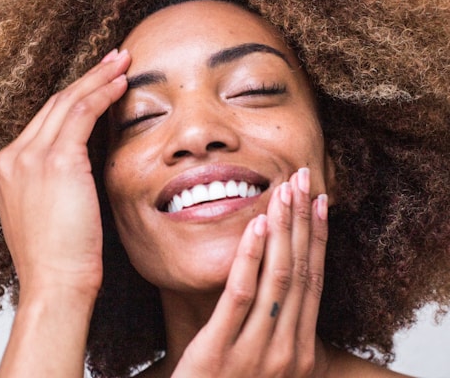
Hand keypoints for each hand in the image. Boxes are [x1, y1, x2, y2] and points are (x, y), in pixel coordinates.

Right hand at [0, 49, 130, 299]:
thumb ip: (55, 184)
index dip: (74, 100)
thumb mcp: (49, 213)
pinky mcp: (55, 162)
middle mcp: (13, 158)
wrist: (55, 284)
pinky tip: (120, 83)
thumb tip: (82, 167)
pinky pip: (81, 113)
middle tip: (111, 61)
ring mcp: (29, 158)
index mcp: (8, 170)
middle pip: (54, 106)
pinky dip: (101, 94)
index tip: (95, 86)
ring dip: (97, 78)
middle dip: (86, 79)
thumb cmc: (61, 257)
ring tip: (121, 62)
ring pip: (67, 102)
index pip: (45, 123)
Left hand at [172, 168, 329, 377]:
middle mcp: (286, 350)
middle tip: (302, 181)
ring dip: (282, 230)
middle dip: (302, 222)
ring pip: (277, 279)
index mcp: (299, 350)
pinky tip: (255, 224)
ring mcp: (256, 352)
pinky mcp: (221, 352)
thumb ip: (273, 325)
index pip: (314, 281)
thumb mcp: (264, 360)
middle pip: (300, 272)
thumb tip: (275, 278)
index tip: (320, 203)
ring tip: (283, 193)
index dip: (318, 239)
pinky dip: (250, 256)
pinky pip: (240, 295)